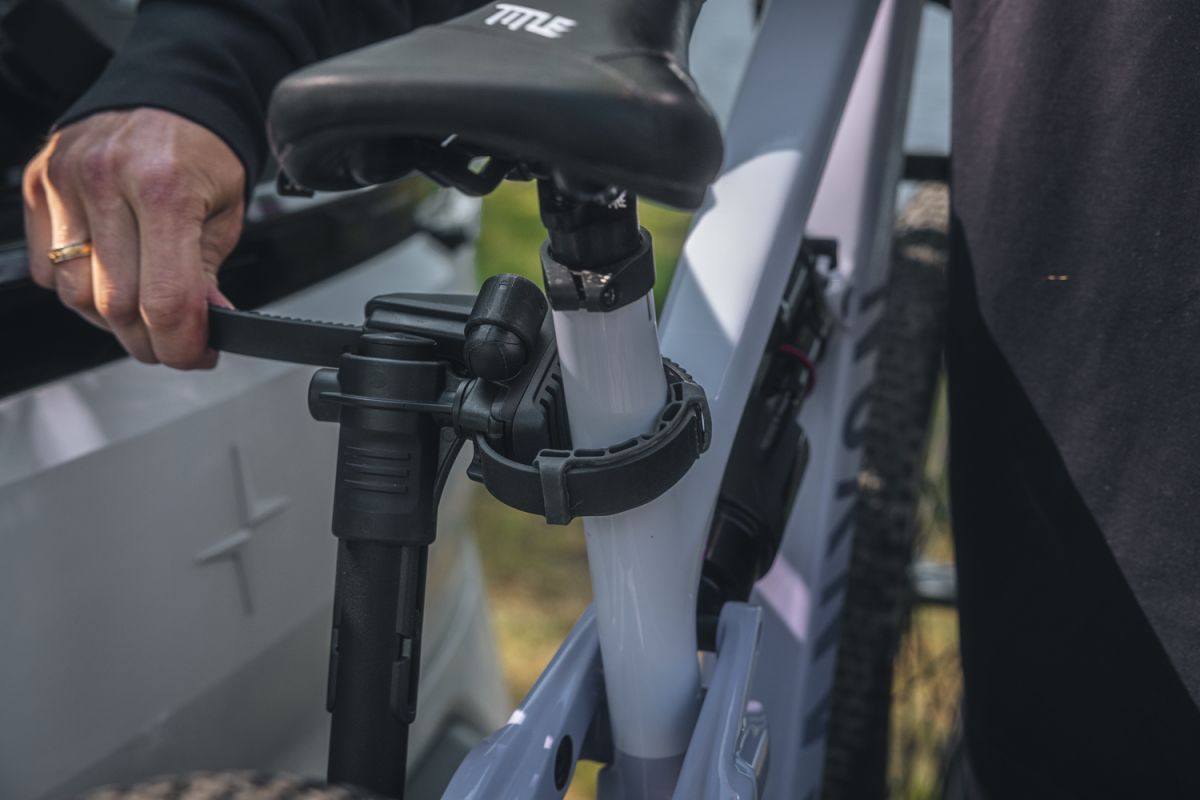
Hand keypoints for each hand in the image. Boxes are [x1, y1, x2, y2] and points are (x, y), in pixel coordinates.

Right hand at [23, 109, 245, 368]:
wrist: (171, 94)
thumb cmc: (202, 152)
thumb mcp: (225, 212)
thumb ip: (209, 274)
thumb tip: (203, 327)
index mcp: (163, 188)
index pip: (166, 300)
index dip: (182, 345)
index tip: (198, 356)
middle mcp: (106, 180)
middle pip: (115, 305)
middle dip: (150, 341)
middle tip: (175, 344)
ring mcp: (64, 181)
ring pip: (75, 294)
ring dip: (111, 321)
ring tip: (144, 313)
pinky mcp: (37, 184)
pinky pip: (47, 268)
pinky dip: (78, 287)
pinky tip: (111, 277)